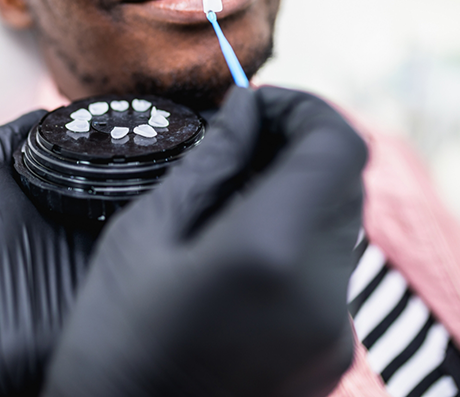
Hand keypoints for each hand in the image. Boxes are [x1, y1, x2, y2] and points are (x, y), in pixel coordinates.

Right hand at [42, 86, 367, 396]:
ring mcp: (334, 330)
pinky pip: (332, 270)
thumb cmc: (113, 337)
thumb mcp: (145, 233)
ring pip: (343, 224)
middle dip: (303, 145)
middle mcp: (321, 291)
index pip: (338, 145)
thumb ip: (210, 161)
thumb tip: (247, 109)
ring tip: (239, 190)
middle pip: (346, 181)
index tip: (258, 107)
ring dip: (303, 189)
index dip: (306, 109)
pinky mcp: (330, 354)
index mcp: (270, 250)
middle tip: (245, 140)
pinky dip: (302, 236)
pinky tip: (248, 242)